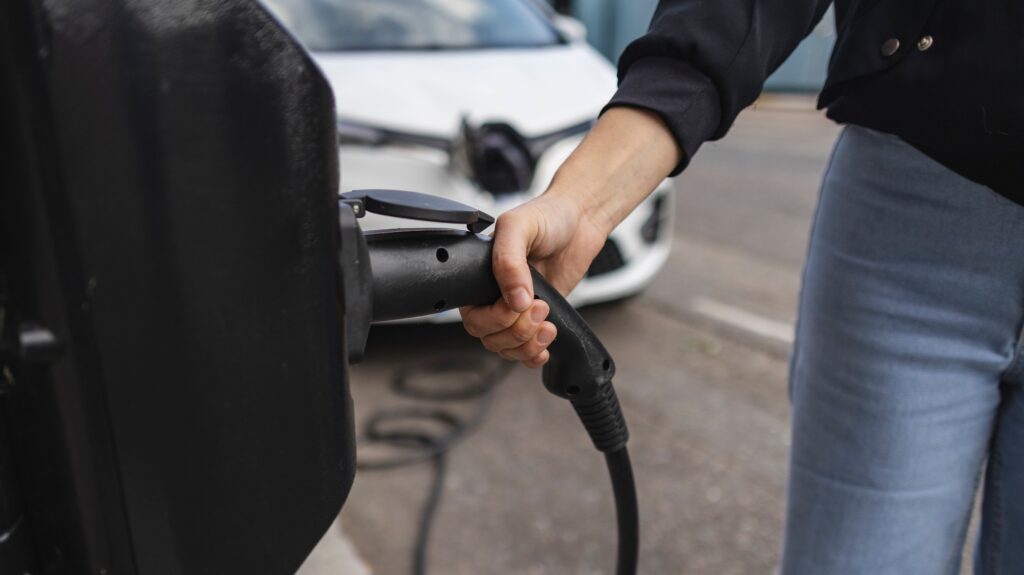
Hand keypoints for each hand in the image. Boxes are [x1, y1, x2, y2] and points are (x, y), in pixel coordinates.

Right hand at [459, 192, 609, 367]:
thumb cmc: (546, 215)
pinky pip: (525, 351)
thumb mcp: (519, 226)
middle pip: (489, 336)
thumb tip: (514, 299)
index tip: (517, 304)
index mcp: (479, 276)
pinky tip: (544, 346)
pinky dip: (533, 355)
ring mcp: (515, 309)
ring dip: (527, 344)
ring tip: (547, 324)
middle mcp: (493, 295)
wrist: (580, 220)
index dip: (495, 318)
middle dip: (516, 331)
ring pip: (506, 347)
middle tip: (540, 307)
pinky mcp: (537, 318)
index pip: (472, 315)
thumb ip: (508, 260)